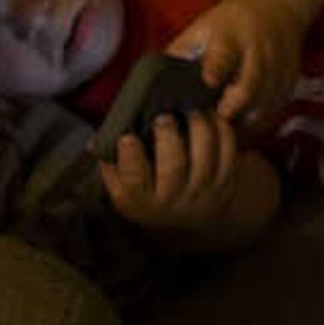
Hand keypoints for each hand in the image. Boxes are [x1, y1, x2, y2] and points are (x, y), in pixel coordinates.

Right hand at [98, 109, 253, 242]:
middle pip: (174, 168)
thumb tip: (96, 142)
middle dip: (169, 138)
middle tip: (163, 115)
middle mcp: (172, 200)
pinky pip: (227, 153)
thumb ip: (110, 162)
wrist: (188, 215)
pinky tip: (211, 115)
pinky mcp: (224, 183)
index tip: (127, 136)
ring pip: (205, 158)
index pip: (134, 181)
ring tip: (191, 108)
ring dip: (199, 128)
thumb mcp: (123, 185)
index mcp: (140, 200)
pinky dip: (222, 131)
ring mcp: (201, 192)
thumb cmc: (148, 188)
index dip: (131, 158)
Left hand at [175, 0, 305, 129]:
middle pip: (250, 83)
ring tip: (228, 125)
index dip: (216, 68)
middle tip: (218, 117)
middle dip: (234, 105)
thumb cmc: (227, 23)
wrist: (274, 6)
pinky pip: (275, 107)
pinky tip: (244, 121)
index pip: (224, 53)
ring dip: (246, 117)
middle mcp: (257, 50)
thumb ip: (180, 54)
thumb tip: (150, 86)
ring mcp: (277, 65)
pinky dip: (259, 118)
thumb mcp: (201, 28)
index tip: (208, 82)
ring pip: (265, 101)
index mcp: (230, 35)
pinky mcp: (289, 79)